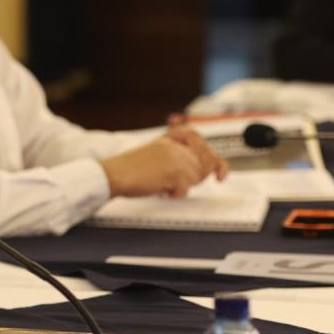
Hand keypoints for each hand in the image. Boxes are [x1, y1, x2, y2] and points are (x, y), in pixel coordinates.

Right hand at [100, 133, 224, 198]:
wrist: (113, 175)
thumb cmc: (128, 169)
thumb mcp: (153, 154)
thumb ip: (174, 156)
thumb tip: (199, 170)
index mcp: (169, 140)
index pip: (200, 141)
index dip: (214, 157)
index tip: (220, 175)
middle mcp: (175, 146)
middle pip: (204, 162)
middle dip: (198, 176)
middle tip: (179, 184)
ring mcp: (176, 158)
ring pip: (196, 177)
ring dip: (183, 186)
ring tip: (163, 185)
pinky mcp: (174, 172)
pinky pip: (185, 189)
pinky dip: (175, 194)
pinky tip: (161, 191)